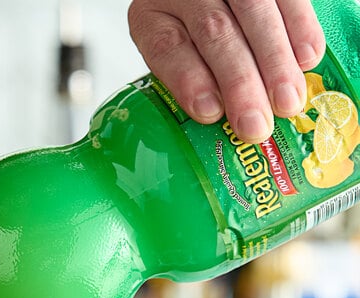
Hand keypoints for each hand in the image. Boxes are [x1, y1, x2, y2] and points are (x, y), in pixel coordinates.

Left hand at [128, 0, 325, 142]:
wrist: (206, 1)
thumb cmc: (188, 44)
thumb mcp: (172, 61)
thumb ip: (188, 84)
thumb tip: (220, 123)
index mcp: (151, 17)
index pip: (167, 46)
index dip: (188, 80)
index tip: (209, 113)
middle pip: (214, 31)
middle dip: (238, 82)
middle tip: (254, 124)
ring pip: (254, 11)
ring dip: (274, 61)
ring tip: (287, 102)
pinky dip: (300, 28)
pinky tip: (307, 59)